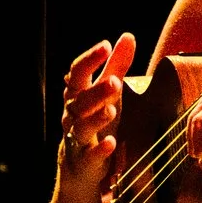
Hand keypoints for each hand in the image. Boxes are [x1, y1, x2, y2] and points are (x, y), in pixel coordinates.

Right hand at [60, 33, 137, 175]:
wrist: (80, 166)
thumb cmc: (95, 121)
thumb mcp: (107, 93)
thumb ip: (117, 66)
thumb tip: (128, 36)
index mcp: (78, 95)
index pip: (78, 73)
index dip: (89, 59)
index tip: (106, 45)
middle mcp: (73, 115)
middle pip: (80, 100)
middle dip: (96, 91)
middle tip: (115, 82)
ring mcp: (78, 139)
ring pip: (81, 127)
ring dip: (95, 119)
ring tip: (111, 110)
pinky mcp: (85, 162)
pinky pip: (89, 156)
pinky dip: (99, 150)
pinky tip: (111, 143)